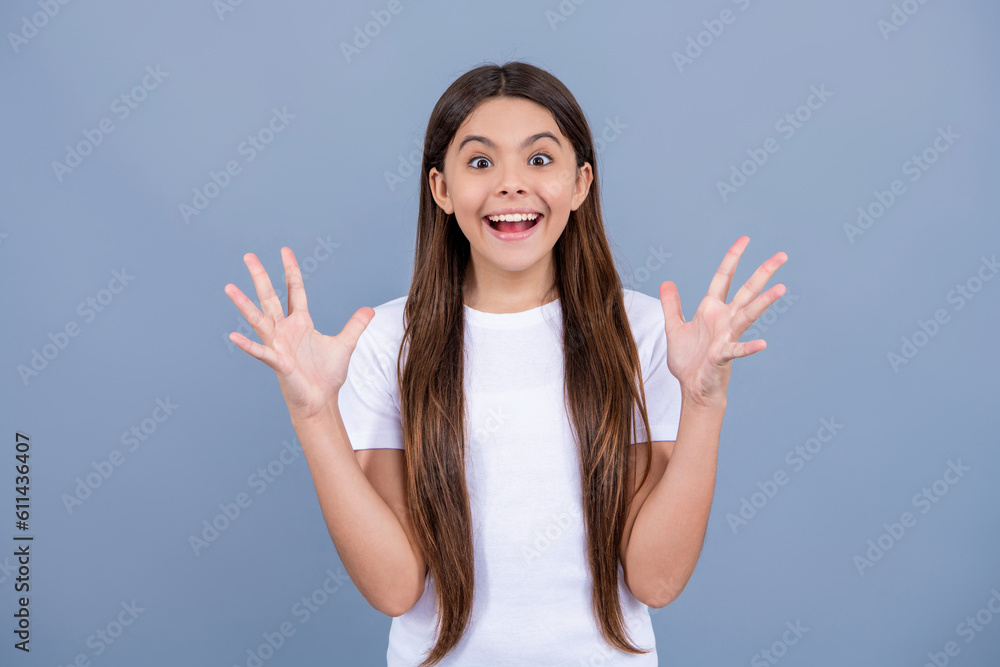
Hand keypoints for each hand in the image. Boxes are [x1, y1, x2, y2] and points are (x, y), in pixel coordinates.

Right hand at [224, 247, 373, 420]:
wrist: (321, 401)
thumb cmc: (327, 375)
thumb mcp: (345, 344)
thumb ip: (355, 325)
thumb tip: (370, 309)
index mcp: (301, 323)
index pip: (295, 291)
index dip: (291, 271)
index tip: (285, 251)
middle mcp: (285, 330)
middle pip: (270, 298)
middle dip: (260, 277)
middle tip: (248, 256)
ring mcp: (278, 345)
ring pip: (259, 320)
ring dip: (244, 305)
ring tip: (229, 288)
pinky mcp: (278, 363)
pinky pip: (261, 351)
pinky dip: (247, 345)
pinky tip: (234, 336)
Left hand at [658, 236, 787, 407]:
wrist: (691, 388)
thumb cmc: (688, 360)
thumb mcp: (674, 327)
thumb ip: (671, 304)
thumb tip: (667, 282)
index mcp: (711, 310)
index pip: (724, 278)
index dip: (733, 258)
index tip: (745, 239)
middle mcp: (724, 320)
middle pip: (746, 291)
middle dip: (763, 273)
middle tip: (782, 256)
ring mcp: (726, 337)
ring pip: (748, 315)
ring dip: (763, 302)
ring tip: (781, 289)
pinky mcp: (723, 356)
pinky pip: (737, 350)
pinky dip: (749, 347)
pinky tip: (762, 344)